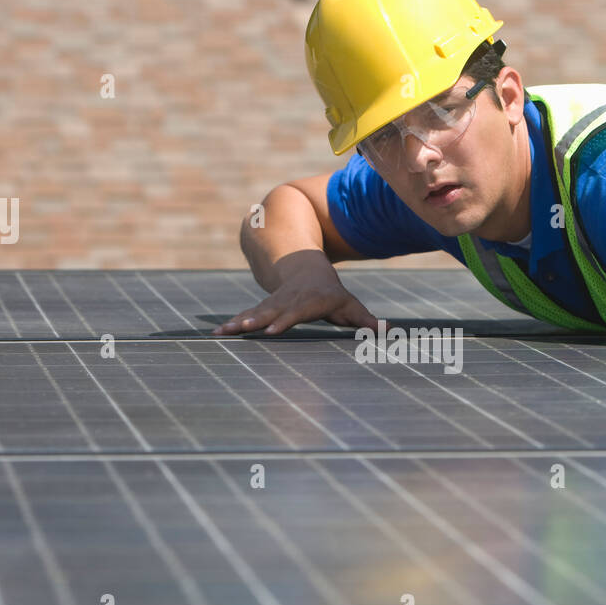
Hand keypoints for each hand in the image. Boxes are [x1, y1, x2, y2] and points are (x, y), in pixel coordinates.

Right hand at [212, 267, 377, 335]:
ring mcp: (272, 303)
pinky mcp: (262, 309)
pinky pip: (245, 316)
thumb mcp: (350, 306)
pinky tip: (217, 333)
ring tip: (222, 333)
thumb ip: (365, 321)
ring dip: (237, 322)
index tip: (272, 331)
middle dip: (255, 320)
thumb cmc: (332, 295)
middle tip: (242, 328)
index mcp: (308, 301)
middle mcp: (287, 301)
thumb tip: (388, 330)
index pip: (296, 311)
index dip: (285, 320)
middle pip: (270, 311)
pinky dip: (232, 324)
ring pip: (254, 313)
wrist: (306, 271)